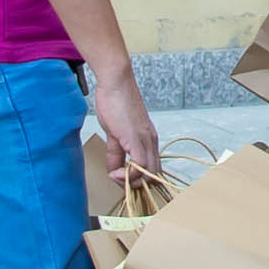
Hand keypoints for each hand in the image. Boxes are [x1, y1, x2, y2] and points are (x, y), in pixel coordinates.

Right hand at [90, 67, 162, 183]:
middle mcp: (151, 142)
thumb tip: (114, 169)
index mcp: (148, 141)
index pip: (152, 170)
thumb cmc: (115, 103)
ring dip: (131, 181)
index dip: (139, 180)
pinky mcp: (136, 138)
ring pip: (150, 173)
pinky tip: (114, 172)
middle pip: (154, 175)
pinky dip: (128, 174)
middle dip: (136, 185)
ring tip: (115, 176)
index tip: (121, 180)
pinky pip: (140, 164)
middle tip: (117, 181)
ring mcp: (146, 140)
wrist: (116, 83)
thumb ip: (116, 152)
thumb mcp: (115, 133)